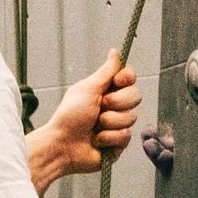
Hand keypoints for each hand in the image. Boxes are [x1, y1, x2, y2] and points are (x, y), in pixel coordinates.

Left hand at [31, 51, 140, 186]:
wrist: (62, 146)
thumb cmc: (69, 116)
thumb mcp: (87, 89)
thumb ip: (106, 72)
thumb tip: (115, 52)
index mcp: (106, 89)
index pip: (130, 77)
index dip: (127, 78)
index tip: (117, 81)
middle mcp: (115, 105)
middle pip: (136, 95)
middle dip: (117, 102)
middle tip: (100, 107)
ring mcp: (118, 124)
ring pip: (131, 117)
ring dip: (109, 122)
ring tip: (94, 127)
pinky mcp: (119, 142)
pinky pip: (126, 136)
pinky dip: (109, 137)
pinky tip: (96, 140)